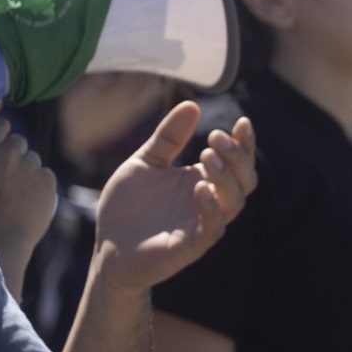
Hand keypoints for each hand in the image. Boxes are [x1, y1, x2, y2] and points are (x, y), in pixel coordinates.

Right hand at [0, 108, 56, 259]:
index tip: (0, 141)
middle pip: (19, 141)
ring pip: (33, 158)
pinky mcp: (48, 182)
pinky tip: (30, 199)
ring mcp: (31, 168)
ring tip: (17, 190)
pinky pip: (46, 174)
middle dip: (14, 152)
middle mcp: (8, 156)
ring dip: (27, 167)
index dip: (1, 132)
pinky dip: (41, 183)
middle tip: (7, 172)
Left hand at [93, 103, 256, 294]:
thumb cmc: (127, 207)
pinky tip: (199, 187)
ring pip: (235, 202)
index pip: (238, 161)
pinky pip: (212, 227)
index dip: (245, 143)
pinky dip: (211, 207)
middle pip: (245, 179)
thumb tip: (192, 104)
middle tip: (216, 137)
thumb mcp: (145, 162)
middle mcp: (210, 201)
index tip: (241, 122)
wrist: (106, 247)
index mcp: (203, 180)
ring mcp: (202, 224)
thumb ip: (168, 138)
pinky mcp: (190, 245)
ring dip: (226, 177)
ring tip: (207, 156)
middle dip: (238, 156)